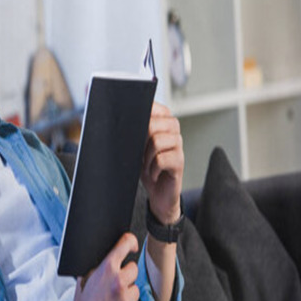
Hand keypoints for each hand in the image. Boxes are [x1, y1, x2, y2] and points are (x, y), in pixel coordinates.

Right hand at [69, 233, 139, 300]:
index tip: (132, 245)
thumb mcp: (84, 279)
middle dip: (125, 275)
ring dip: (127, 294)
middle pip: (134, 268)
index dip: (130, 242)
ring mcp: (126, 299)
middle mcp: (118, 281)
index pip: (125, 244)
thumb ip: (98, 267)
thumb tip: (110, 256)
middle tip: (113, 285)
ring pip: (135, 289)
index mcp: (106, 269)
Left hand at [141, 102, 183, 224]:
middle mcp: (173, 129)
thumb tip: (119, 118)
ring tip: (147, 166)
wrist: (158, 194)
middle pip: (153, 124)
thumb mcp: (136, 146)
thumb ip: (132, 130)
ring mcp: (178, 144)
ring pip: (156, 141)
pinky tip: (154, 173)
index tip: (133, 133)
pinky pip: (161, 159)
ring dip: (146, 158)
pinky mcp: (180, 161)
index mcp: (162, 120)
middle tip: (140, 155)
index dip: (139, 119)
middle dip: (140, 142)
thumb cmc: (146, 167)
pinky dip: (152, 169)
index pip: (151, 107)